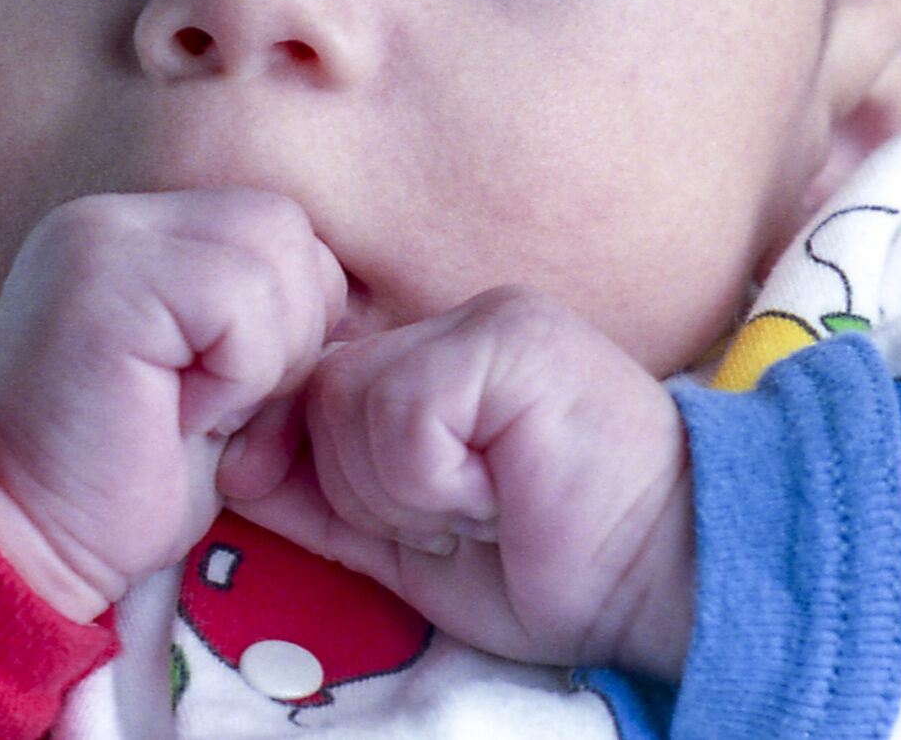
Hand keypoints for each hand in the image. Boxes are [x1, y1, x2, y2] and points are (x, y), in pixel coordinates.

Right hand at [0, 189, 347, 621]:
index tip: (237, 404)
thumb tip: (351, 301)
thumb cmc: (123, 482)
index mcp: (137, 231)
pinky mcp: (106, 279)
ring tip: (197, 415)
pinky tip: (181, 416)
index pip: (276, 228)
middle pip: (285, 230)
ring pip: (274, 255)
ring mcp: (102, 239)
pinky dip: (239, 374)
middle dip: (290, 336)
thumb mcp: (215, 380)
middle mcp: (112, 218)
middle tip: (224, 415)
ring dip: (264, 360)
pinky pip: (241, 300)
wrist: (23, 547)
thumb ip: (265, 317)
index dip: (293, 321)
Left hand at [228, 286, 695, 681]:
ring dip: (404, 490)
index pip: (311, 387)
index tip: (386, 522)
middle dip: (365, 487)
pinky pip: (403, 414)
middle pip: (320, 395)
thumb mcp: (407, 540)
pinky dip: (435, 481)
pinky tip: (503, 493)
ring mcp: (488, 321)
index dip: (308, 459)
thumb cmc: (550, 563)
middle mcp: (455, 323)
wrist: (668, 578)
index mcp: (431, 356)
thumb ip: (323, 496)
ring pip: (350, 403)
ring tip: (488, 505)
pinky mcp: (513, 341)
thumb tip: (232, 467)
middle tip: (460, 517)